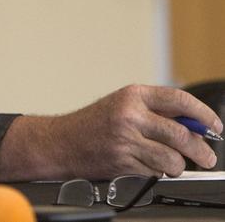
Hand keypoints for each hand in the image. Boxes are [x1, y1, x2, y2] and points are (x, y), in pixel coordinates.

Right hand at [0, 84, 223, 180]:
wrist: (60, 142)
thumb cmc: (93, 124)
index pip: (179, 100)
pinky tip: (145, 166)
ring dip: (177, 166)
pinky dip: (156, 173)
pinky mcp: (122, 162)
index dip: (204, 114)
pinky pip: (154, 172)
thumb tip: (196, 122)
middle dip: (201, 150)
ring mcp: (125, 140)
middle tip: (207, 157)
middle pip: (181, 134)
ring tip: (170, 164)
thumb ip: (157, 110)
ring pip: (172, 159)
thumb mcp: (123, 105)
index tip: (215, 126)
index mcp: (133, 95)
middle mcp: (129, 115)